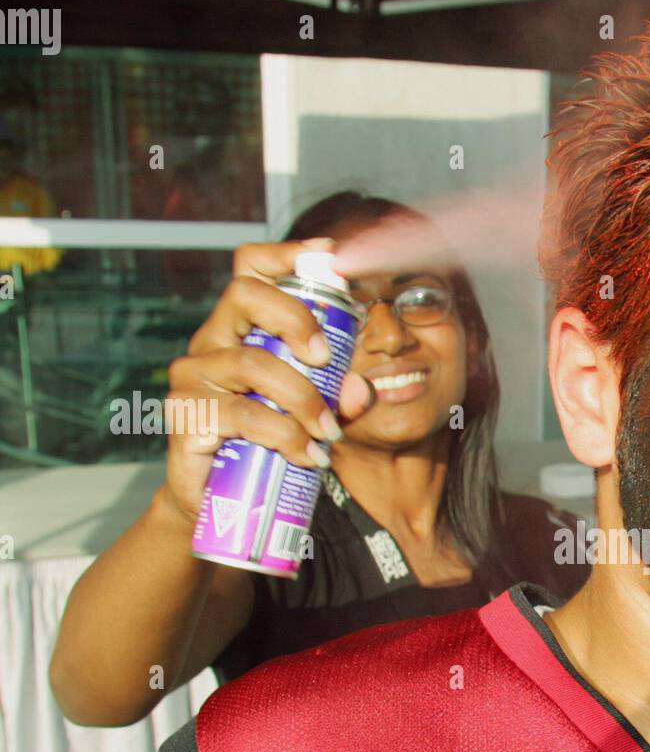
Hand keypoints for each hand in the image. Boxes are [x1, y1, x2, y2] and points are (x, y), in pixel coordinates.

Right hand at [160, 238, 375, 528]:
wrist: (218, 498)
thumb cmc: (267, 444)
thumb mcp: (313, 415)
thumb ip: (340, 397)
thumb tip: (362, 388)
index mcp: (240, 328)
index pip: (250, 268)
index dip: (286, 253)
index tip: (329, 256)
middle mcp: (210, 341)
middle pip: (246, 296)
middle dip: (297, 319)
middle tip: (326, 359)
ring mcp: (192, 375)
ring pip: (252, 363)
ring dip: (303, 398)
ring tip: (328, 433)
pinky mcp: (186, 415)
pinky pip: (242, 415)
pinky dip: (284, 435)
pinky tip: (307, 454)